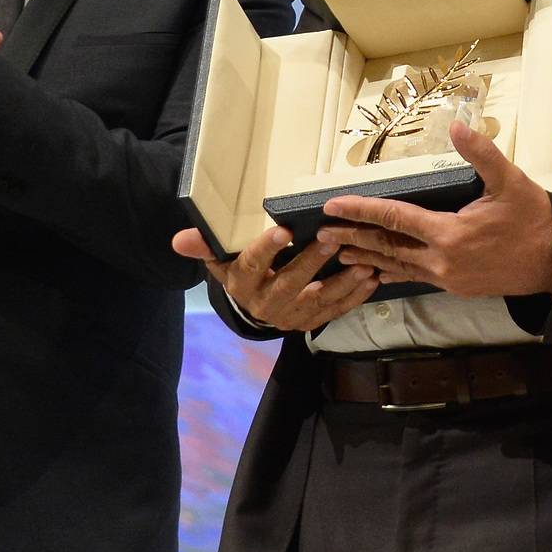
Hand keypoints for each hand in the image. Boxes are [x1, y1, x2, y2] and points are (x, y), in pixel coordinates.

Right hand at [172, 223, 379, 331]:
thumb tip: (179, 239)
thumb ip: (205, 245)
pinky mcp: (311, 323)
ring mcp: (291, 317)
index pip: (252, 266)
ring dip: (342, 283)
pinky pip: (335, 311)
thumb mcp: (221, 257)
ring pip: (318, 301)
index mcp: (242, 284)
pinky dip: (356, 297)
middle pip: (289, 284)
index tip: (282, 229)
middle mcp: (265, 304)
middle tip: (331, 238)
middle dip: (311, 262)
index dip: (265, 249)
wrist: (253, 303)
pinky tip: (372, 279)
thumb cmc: (240, 268)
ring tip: (362, 263)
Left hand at [314, 121, 551, 297]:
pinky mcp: (455, 286)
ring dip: (367, 258)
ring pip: (397, 266)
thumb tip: (457, 125)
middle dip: (353, 238)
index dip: (361, 210)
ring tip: (339, 254)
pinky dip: (393, 273)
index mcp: (449, 233)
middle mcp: (441, 260)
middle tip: (322, 233)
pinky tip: (378, 274)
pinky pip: (415, 278)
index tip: (332, 207)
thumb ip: (481, 153)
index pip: (394, 218)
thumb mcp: (510, 181)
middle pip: (386, 246)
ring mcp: (447, 277)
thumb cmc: (533, 218)